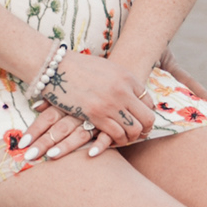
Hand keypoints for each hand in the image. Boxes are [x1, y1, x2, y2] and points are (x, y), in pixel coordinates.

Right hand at [20, 49, 156, 162]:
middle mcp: (123, 91)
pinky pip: (116, 135)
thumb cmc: (80, 67)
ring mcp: (111, 104)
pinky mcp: (96, 115)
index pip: (149, 102)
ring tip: (126, 138)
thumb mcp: (108, 69)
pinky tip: (113, 140)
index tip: (141, 120)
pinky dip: (117, 141)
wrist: (57, 66)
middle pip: (147, 118)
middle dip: (146, 130)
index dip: (146, 114)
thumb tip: (132, 95)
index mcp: (128, 77)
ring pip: (134, 130)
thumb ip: (122, 82)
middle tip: (140, 134)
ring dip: (132, 138)